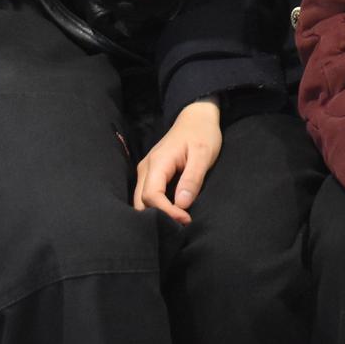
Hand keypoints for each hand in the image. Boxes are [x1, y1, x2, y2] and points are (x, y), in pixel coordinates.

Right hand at [133, 98, 221, 221]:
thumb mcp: (203, 154)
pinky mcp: (150, 175)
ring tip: (177, 222)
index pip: (151, 196)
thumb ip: (192, 178)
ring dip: (156, 214)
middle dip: (158, 217)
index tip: (186, 220)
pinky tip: (171, 213)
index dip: (167, 212)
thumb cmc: (202, 134)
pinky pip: (146, 196)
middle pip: (141, 202)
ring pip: (141, 201)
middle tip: (180, 226)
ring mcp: (146, 171)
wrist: (196, 118)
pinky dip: (156, 208)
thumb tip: (182, 204)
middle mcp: (146, 168)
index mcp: (158, 162)